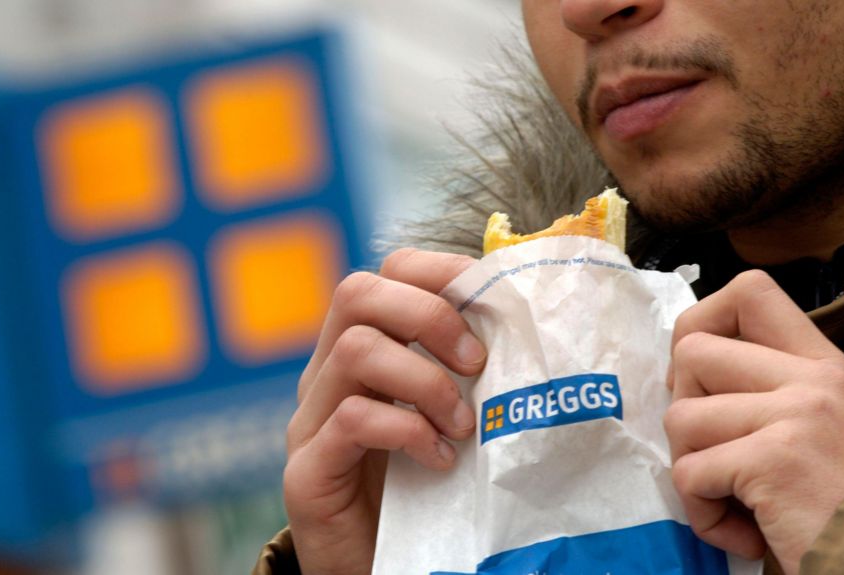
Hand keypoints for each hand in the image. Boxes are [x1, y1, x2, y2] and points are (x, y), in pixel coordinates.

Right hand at [283, 248, 485, 574]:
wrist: (381, 569)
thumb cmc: (425, 492)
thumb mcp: (450, 419)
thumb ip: (469, 375)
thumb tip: (535, 325)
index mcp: (362, 353)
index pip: (386, 274)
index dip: (438, 272)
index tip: (491, 301)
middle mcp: (327, 375)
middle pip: (356, 293)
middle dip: (428, 315)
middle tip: (476, 362)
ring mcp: (310, 421)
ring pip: (355, 350)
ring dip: (425, 381)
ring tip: (462, 425)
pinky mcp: (308, 471)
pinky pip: (352, 420)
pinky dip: (407, 431)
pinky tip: (439, 461)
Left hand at [664, 270, 843, 573]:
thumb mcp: (820, 423)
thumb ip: (768, 387)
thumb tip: (684, 368)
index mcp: (823, 363)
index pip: (749, 291)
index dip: (702, 323)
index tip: (700, 375)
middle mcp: (812, 379)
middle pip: (693, 352)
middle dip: (683, 407)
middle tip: (713, 450)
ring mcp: (795, 416)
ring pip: (681, 417)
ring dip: (692, 468)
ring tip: (733, 497)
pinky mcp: (772, 460)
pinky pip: (690, 474)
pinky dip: (702, 513)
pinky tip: (744, 530)